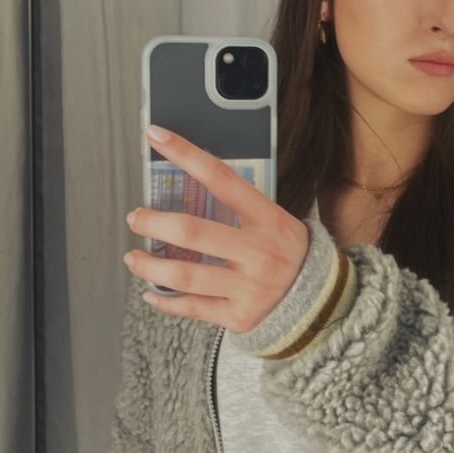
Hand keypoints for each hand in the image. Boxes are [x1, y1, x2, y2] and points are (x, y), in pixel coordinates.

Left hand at [124, 125, 309, 333]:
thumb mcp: (275, 221)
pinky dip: (165, 301)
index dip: (186, 154)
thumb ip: (239, 206)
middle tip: (137, 218)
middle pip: (192, 232)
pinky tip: (152, 293)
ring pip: (184, 276)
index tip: (156, 137)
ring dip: (149, 266)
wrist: (319, 300)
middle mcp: (260, 253)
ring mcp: (250, 287)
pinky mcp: (240, 316)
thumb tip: (186, 183)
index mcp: (269, 219)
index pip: (222, 179)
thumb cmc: (285, 252)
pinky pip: (192, 308)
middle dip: (154, 223)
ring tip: (134, 258)